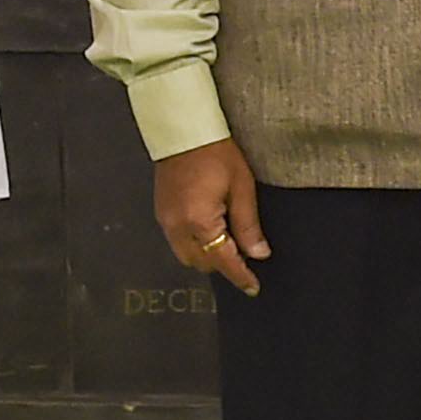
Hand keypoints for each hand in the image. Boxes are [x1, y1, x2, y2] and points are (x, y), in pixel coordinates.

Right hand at [154, 140, 268, 294]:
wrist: (185, 131)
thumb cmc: (217, 153)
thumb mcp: (242, 187)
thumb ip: (248, 225)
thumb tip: (259, 253)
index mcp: (199, 222)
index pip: (222, 260)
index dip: (239, 276)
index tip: (253, 287)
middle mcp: (177, 227)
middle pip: (202, 263)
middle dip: (223, 264)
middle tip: (245, 257)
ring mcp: (165, 221)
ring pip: (187, 256)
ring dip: (207, 256)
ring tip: (229, 244)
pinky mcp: (161, 213)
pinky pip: (177, 242)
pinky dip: (194, 245)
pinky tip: (210, 232)